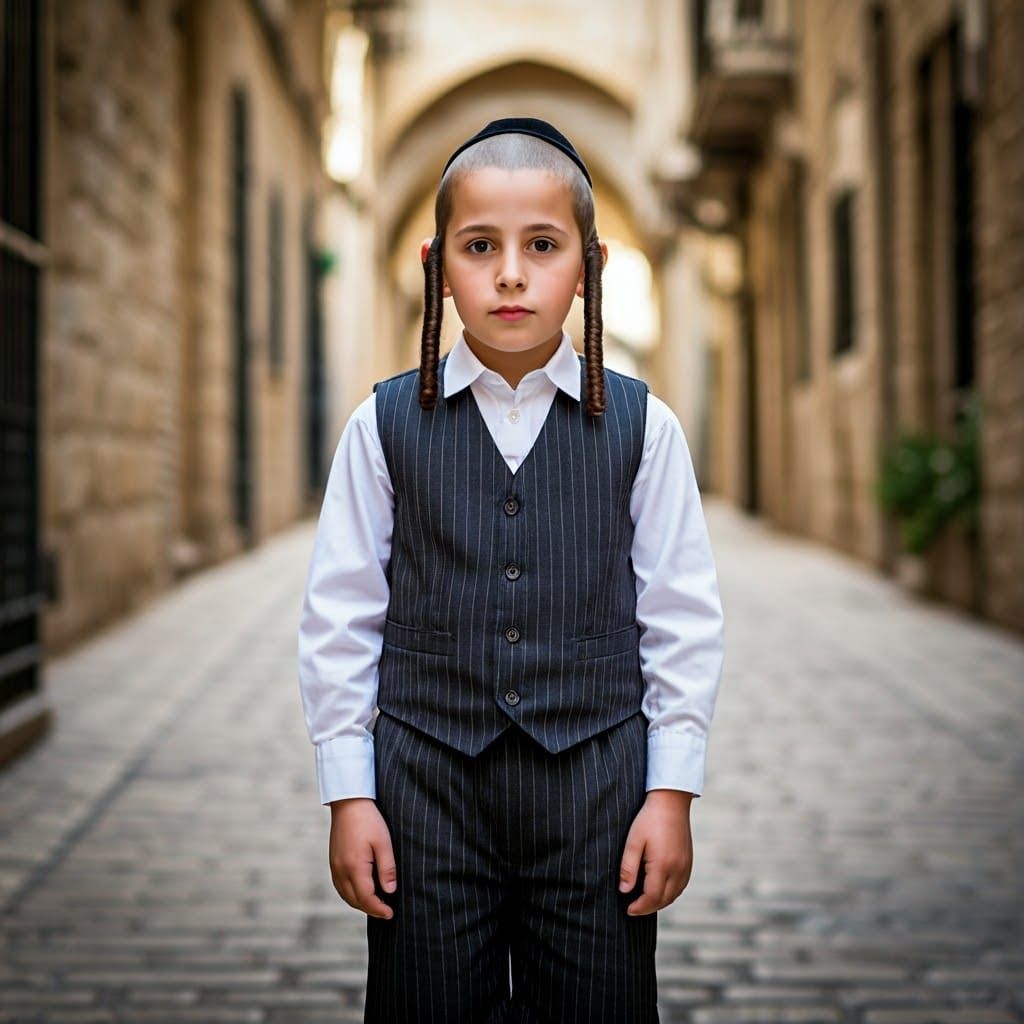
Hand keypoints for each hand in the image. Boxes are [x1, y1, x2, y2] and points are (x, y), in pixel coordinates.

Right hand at [328, 797, 396, 919]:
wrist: (349, 802)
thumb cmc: (369, 820)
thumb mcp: (384, 842)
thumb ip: (387, 868)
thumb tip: (390, 892)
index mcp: (354, 867)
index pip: (366, 898)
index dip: (379, 909)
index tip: (391, 914)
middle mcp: (340, 870)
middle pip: (354, 900)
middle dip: (370, 909)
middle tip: (386, 912)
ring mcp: (334, 866)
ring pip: (345, 895)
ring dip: (360, 903)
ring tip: (376, 904)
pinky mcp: (333, 861)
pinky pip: (340, 886)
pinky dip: (350, 894)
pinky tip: (361, 891)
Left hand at [618, 789, 693, 915]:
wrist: (671, 801)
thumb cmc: (649, 819)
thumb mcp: (633, 841)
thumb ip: (628, 867)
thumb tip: (624, 891)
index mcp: (663, 864)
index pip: (652, 897)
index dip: (639, 907)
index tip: (628, 910)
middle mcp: (678, 869)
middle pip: (664, 900)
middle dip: (648, 908)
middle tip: (634, 909)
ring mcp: (686, 865)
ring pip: (674, 895)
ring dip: (660, 902)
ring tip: (644, 902)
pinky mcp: (689, 861)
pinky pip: (680, 886)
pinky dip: (670, 893)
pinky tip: (659, 889)